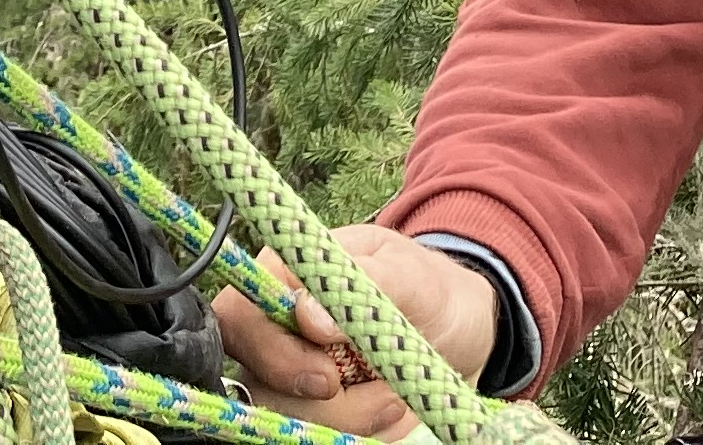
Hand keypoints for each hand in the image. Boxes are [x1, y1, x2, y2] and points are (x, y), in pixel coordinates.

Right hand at [212, 230, 499, 438]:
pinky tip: (392, 416)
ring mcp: (294, 379)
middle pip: (257, 380)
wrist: (463, 336)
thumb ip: (362, 280)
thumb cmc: (430, 290)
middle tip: (383, 397)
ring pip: (283, 418)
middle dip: (318, 403)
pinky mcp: (317, 414)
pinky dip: (357, 435)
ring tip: (397, 400)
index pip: (239, 317)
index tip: (328, 378)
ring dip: (346, 422)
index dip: (271, 353)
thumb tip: (306, 313)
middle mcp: (279, 332)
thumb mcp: (411, 274)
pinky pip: (313, 435)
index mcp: (286, 280)